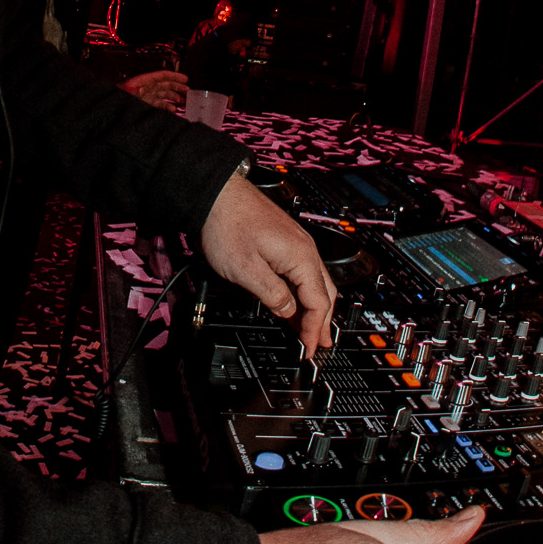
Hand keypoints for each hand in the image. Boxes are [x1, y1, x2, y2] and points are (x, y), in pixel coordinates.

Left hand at [121, 69, 187, 109]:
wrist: (111, 107)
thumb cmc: (118, 97)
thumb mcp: (125, 92)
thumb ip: (134, 91)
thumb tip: (142, 89)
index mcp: (144, 81)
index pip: (162, 76)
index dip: (175, 76)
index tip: (186, 79)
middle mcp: (148, 87)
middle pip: (166, 85)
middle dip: (178, 88)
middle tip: (189, 93)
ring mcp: (148, 96)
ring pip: (165, 95)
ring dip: (176, 98)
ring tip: (185, 103)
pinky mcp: (148, 104)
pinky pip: (161, 104)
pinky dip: (168, 107)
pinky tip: (174, 110)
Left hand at [199, 171, 334, 353]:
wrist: (217, 194)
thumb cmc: (227, 224)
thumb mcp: (246, 270)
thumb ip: (272, 295)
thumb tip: (288, 311)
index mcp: (301, 257)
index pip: (318, 302)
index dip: (313, 329)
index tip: (307, 349)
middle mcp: (305, 248)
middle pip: (325, 292)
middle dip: (323, 321)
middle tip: (320, 344)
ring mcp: (296, 242)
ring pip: (316, 281)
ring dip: (315, 307)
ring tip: (312, 329)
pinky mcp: (285, 240)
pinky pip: (304, 271)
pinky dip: (305, 291)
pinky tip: (296, 301)